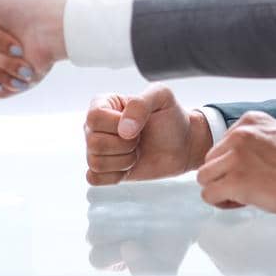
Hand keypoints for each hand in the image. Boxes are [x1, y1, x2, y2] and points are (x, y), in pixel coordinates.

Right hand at [84, 84, 211, 184]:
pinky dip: (115, 176)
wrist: (181, 144)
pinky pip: (94, 178)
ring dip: (123, 161)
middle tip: (138, 140)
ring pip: (95, 162)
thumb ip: (140, 104)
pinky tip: (128, 166)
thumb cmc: (170, 117)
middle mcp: (94, 126)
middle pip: (94, 142)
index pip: (94, 117)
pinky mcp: (103, 170)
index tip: (137, 126)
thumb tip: (123, 130)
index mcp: (103, 103)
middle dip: (124, 145)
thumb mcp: (161, 97)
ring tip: (136, 152)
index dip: (116, 125)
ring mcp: (96, 149)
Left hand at [195, 111, 275, 212]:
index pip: (223, 144)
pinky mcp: (236, 181)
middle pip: (210, 160)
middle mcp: (239, 136)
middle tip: (244, 188)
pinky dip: (221, 203)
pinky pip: (209, 195)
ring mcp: (235, 158)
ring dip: (219, 189)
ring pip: (204, 176)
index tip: (251, 172)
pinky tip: (242, 203)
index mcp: (251, 123)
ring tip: (241, 197)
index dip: (234, 162)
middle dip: (224, 176)